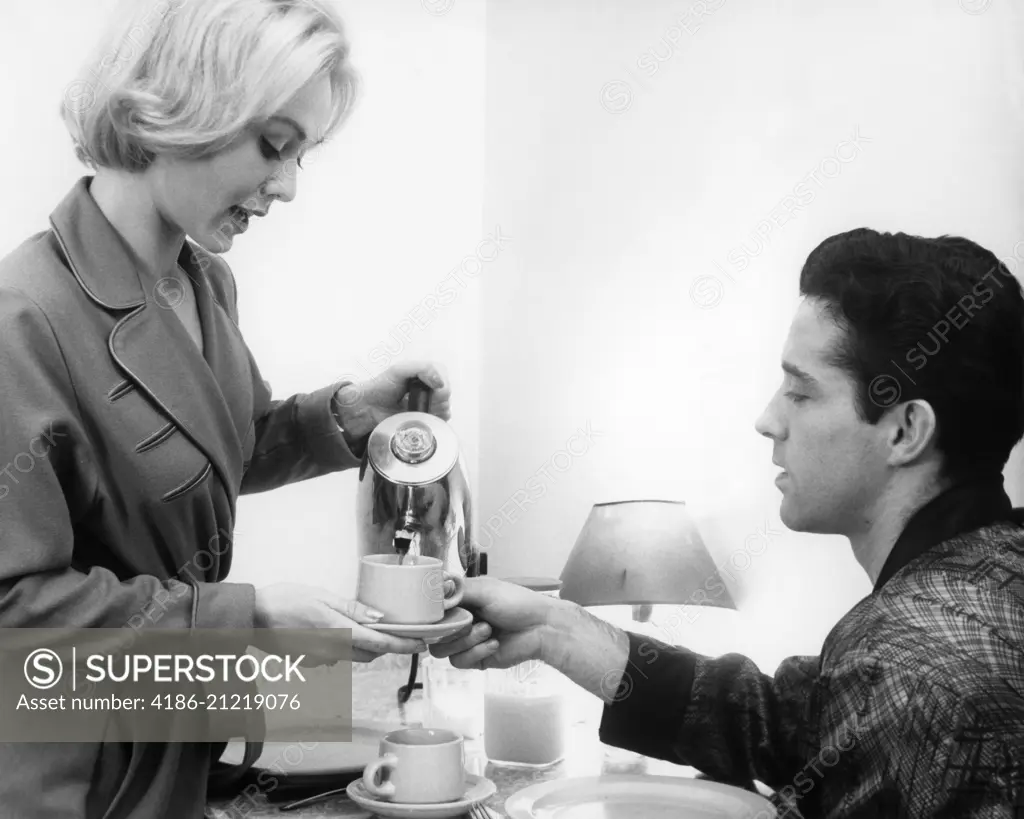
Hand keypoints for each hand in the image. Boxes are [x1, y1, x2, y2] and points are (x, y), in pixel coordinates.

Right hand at [254, 583, 427, 663]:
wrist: (250, 618)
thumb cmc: (285, 601)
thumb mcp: (322, 597)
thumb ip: (352, 609)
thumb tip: (381, 618)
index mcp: (339, 633)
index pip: (382, 644)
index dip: (405, 645)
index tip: (422, 644)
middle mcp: (333, 652)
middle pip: (371, 653)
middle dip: (387, 644)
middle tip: (398, 629)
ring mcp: (321, 660)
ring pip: (354, 655)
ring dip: (366, 645)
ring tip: (368, 626)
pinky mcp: (311, 662)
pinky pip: (336, 656)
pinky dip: (343, 646)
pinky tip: (334, 629)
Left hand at [333, 361, 451, 442]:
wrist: (369, 407)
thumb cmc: (382, 386)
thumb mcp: (399, 370)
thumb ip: (422, 368)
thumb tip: (440, 382)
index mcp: (426, 373)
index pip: (444, 376)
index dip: (440, 383)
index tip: (430, 388)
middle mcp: (430, 388)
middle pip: (446, 393)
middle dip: (435, 398)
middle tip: (418, 399)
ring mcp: (428, 405)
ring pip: (445, 408)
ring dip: (433, 410)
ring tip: (416, 409)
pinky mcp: (425, 420)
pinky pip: (439, 422)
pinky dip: (432, 420)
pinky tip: (420, 417)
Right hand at [428, 577, 558, 669]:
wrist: (540, 627)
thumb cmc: (515, 602)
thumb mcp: (485, 589)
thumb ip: (457, 590)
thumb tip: (432, 589)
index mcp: (459, 602)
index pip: (431, 611)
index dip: (431, 614)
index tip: (439, 613)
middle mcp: (459, 622)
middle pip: (433, 633)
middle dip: (452, 628)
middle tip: (471, 622)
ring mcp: (465, 642)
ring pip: (442, 650)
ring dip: (466, 640)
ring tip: (488, 631)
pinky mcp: (474, 659)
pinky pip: (459, 661)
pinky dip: (477, 652)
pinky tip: (494, 644)